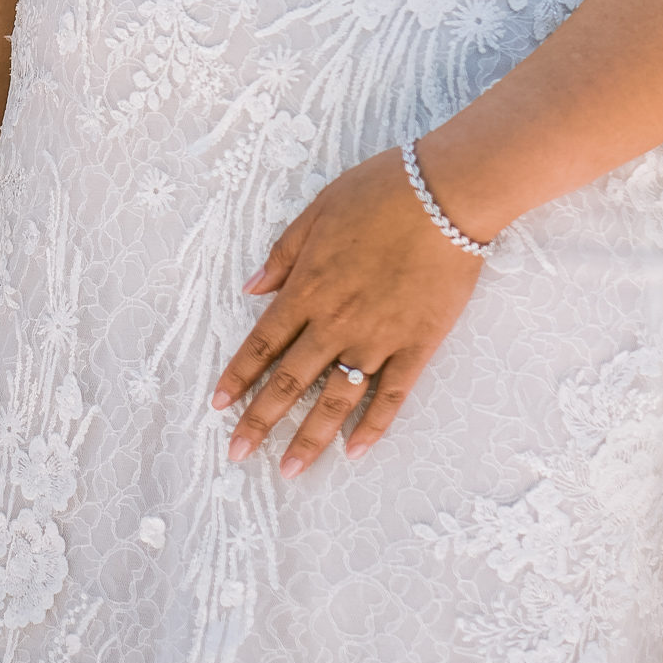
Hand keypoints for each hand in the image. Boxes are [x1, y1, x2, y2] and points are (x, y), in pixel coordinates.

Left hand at [210, 151, 481, 476]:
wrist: (443, 195)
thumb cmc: (379, 193)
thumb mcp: (318, 210)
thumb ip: (283, 255)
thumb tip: (251, 288)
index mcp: (308, 287)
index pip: (263, 342)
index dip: (239, 375)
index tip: (219, 404)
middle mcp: (336, 321)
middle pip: (291, 381)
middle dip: (260, 421)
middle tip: (237, 453)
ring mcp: (378, 338)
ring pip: (336, 399)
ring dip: (310, 438)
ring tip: (289, 470)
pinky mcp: (417, 345)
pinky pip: (391, 396)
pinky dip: (373, 427)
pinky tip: (356, 451)